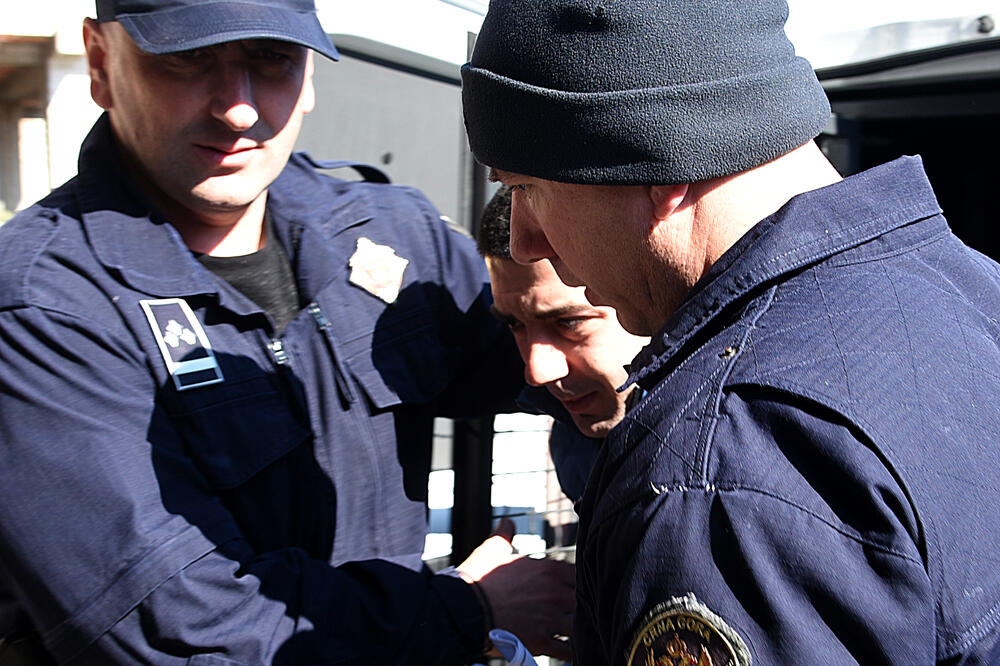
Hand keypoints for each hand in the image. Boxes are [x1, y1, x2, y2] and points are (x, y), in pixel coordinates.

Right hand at [457, 518, 575, 660]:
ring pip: (579, 627)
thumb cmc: (477, 579)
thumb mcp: (492, 549)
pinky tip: (572, 653)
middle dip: (583, 607)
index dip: (581, 582)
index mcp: (548, 570)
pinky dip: (571, 654)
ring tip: (580, 633)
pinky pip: (566, 651)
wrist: (463, 610)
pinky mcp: (540, 642)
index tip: (577, 588)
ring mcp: (549, 619)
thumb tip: (506, 523)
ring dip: (580, 630)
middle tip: (581, 612)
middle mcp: (554, 594)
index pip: (580, 574)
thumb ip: (504, 535)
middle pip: (585, 601)